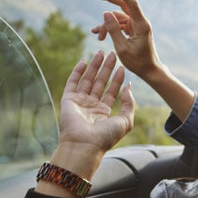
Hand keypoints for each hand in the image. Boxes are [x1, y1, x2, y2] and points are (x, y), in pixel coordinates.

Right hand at [55, 52, 134, 175]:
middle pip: (100, 82)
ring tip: (100, 53)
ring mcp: (79, 102)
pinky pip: (72, 82)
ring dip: (94, 66)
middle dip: (106, 68)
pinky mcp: (68, 100)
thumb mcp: (125, 121)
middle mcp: (91, 106)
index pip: (111, 91)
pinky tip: (84, 61)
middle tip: (111, 54)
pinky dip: (77, 71)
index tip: (122, 67)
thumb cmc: (106, 136)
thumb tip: (129, 88)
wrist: (84, 144)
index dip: (117, 79)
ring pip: (87, 80)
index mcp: (104, 112)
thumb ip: (129, 104)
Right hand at [91, 0, 162, 80]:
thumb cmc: (138, 62)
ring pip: (117, 19)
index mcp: (141, 25)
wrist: (149, 71)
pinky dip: (109, 29)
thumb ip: (113, 30)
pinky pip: (119, 25)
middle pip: (123, 5)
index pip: (131, 4)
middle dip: (108, 0)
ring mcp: (136, 26)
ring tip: (97, 36)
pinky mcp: (133, 30)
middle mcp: (140, 22)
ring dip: (106, 25)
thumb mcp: (122, 48)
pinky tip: (98, 35)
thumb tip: (105, 12)